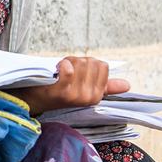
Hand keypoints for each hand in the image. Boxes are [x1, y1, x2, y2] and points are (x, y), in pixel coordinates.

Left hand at [12, 56, 129, 114]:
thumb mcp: (84, 88)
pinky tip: (56, 72)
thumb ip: (106, 86)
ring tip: (59, 74)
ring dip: (68, 62)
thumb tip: (126, 85)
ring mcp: (76, 96)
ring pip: (80, 63)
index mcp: (96, 96)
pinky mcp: (62, 92)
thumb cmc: (58, 90)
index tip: (77, 73)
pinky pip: (69, 69)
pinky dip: (62, 65)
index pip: (103, 66)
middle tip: (66, 73)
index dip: (88, 65)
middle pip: (91, 62)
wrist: (34, 99)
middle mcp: (89, 97)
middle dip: (78, 62)